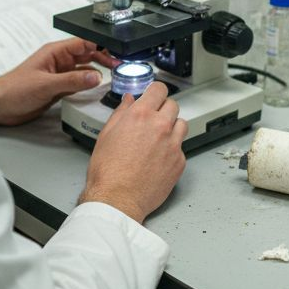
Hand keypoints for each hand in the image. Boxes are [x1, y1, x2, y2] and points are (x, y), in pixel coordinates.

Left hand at [0, 38, 116, 126]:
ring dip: (96, 71)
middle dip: (103, 58)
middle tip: (118, 65)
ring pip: (83, 68)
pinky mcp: (57, 87)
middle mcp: (58, 61)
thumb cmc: (13, 89)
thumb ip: (72, 80)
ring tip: (112, 75)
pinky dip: (87, 84)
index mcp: (54, 52)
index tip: (115, 52)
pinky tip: (95, 88)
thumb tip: (95, 76)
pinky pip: (77, 82)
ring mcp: (58, 74)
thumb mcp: (46, 84)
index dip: (100, 45)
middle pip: (86, 54)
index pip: (82, 43)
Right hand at [79, 82, 186, 223]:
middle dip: (163, 110)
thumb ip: (121, 113)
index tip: (154, 96)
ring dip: (172, 127)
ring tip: (158, 139)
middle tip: (153, 120)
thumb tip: (129, 101)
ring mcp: (173, 144)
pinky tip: (159, 158)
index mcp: (141, 115)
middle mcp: (160, 126)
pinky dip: (172, 149)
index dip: (155, 92)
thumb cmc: (108, 171)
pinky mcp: (179, 162)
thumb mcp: (106, 135)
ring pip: (182, 124)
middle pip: (173, 105)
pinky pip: (181, 148)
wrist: (117, 199)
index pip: (159, 89)